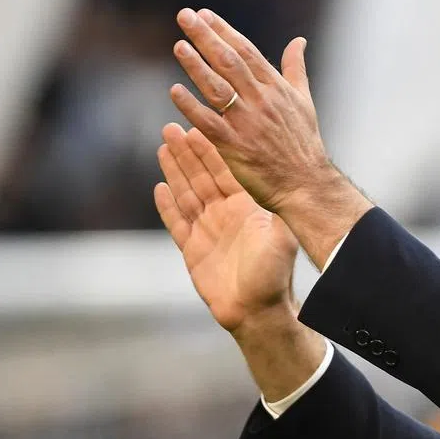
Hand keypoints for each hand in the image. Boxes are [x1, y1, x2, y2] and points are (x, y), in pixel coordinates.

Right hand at [154, 122, 298, 333]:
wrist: (257, 310)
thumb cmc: (274, 276)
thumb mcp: (280, 237)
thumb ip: (272, 210)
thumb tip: (280, 181)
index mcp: (245, 209)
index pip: (224, 173)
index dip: (210, 152)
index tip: (197, 128)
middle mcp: (225, 215)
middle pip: (200, 178)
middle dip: (186, 153)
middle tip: (171, 127)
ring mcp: (207, 231)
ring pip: (186, 195)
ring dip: (174, 171)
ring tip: (163, 147)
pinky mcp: (192, 250)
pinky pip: (176, 223)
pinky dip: (167, 206)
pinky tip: (159, 187)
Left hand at [168, 8, 330, 212]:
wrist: (305, 182)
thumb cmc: (304, 143)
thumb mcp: (304, 100)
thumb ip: (296, 69)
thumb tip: (299, 41)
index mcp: (276, 88)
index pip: (247, 52)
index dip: (224, 31)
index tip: (204, 14)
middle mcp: (261, 101)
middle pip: (229, 62)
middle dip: (206, 37)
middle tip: (185, 16)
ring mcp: (247, 123)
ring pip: (217, 87)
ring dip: (196, 66)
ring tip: (179, 46)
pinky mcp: (235, 145)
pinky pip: (208, 122)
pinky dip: (191, 106)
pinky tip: (174, 91)